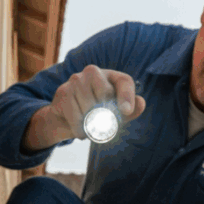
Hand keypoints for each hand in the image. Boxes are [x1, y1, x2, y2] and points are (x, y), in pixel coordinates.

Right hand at [22, 65, 145, 150]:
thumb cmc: (94, 114)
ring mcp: (76, 80)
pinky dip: (79, 128)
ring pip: (88, 104)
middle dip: (105, 111)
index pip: (124, 81)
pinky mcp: (63, 92)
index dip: (127, 96)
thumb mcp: (114, 114)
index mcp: (110, 77)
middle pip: (104, 92)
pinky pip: (74, 113)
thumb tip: (141, 103)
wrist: (65, 119)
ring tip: (89, 128)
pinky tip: (80, 131)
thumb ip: (130, 110)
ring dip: (90, 122)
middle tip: (102, 123)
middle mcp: (93, 72)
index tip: (126, 112)